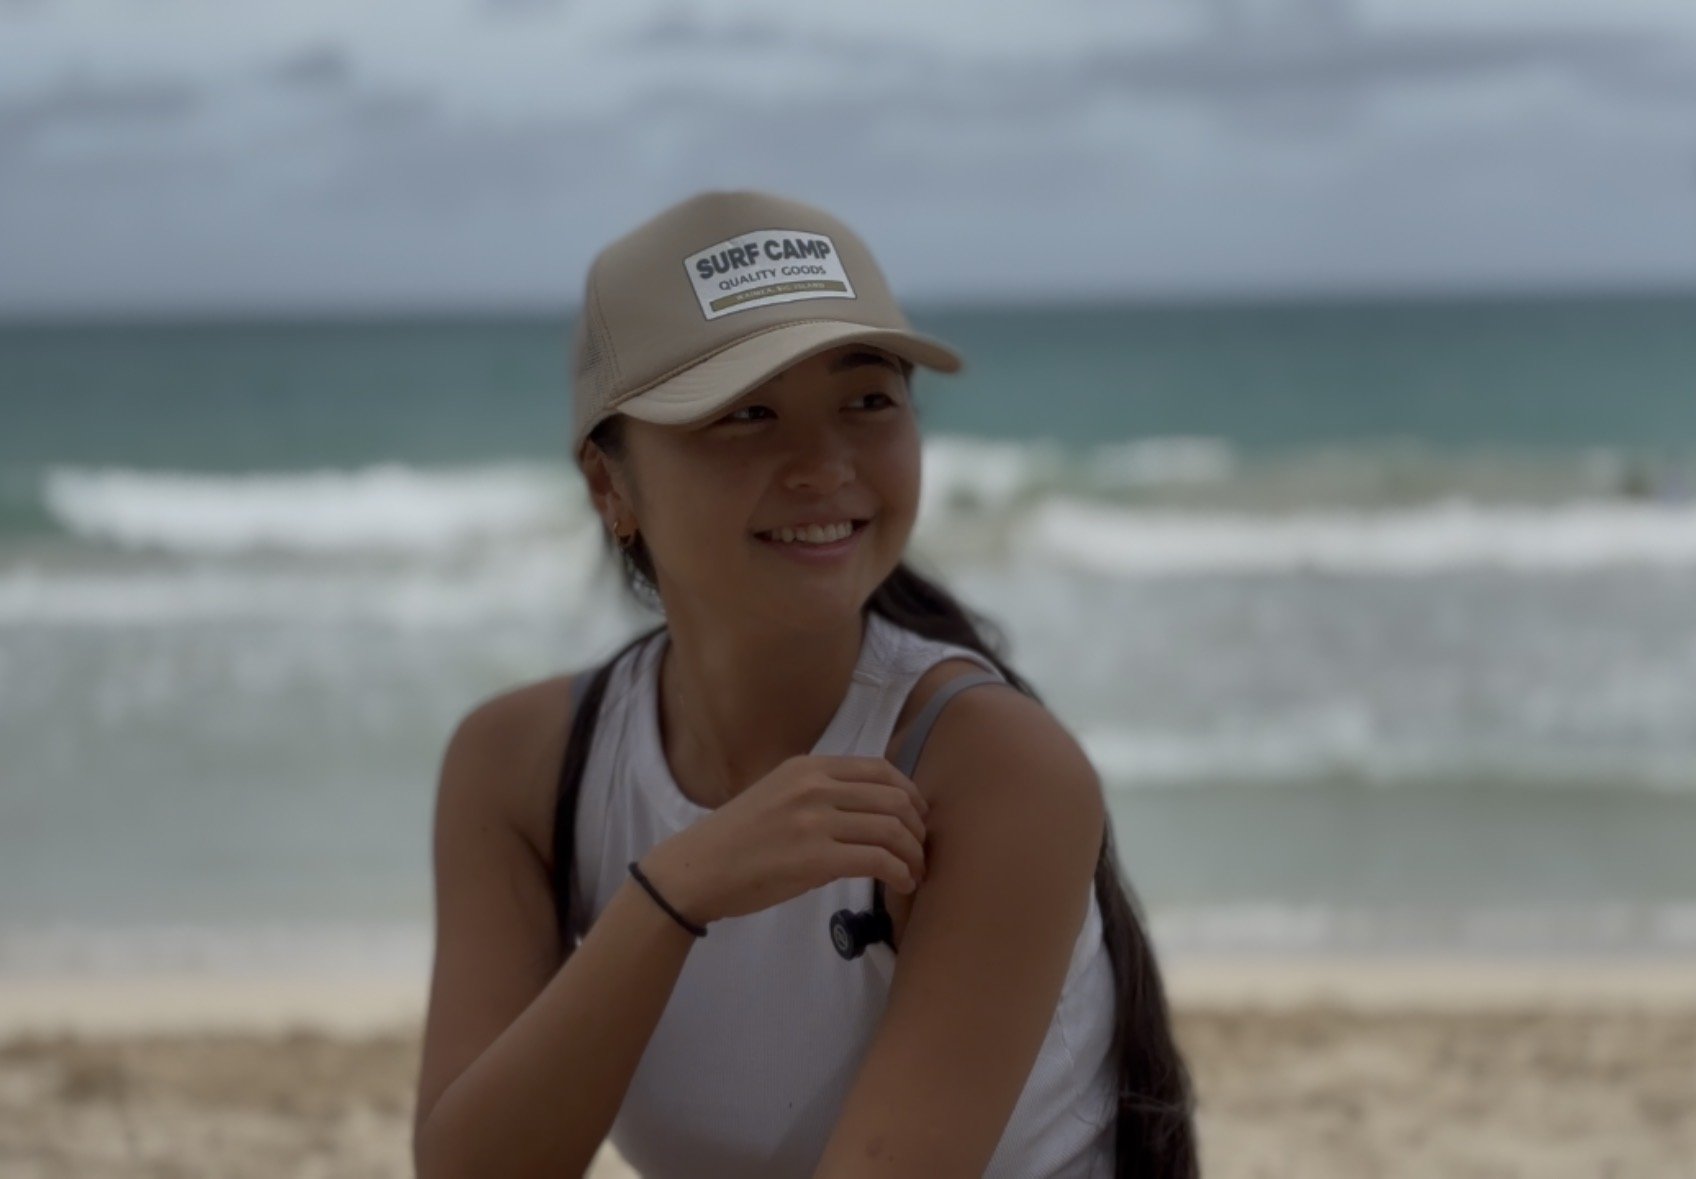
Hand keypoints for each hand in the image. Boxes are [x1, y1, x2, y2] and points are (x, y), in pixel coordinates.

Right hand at [638, 755, 929, 925]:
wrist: (697, 869)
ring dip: (914, 853)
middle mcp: (815, 786)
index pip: (880, 769)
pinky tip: (902, 883)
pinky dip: (900, 872)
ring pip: (892, 829)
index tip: (917, 817)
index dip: (910, 793)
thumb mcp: (778, 794)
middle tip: (921, 850)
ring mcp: (816, 821)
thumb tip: (870, 808)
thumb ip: (820, 793)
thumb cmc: (737, 838)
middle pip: (894, 798)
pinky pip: (878, 860)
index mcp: (808, 766)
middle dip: (918, 827)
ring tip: (915, 871)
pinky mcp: (816, 859)